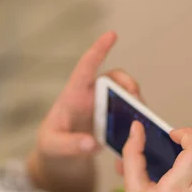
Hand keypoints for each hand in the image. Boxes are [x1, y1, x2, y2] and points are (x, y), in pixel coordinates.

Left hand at [38, 31, 142, 155]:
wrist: (59, 156)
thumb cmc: (52, 144)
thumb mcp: (54, 146)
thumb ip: (70, 145)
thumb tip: (91, 144)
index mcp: (73, 96)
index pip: (85, 68)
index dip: (98, 50)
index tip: (112, 35)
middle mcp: (90, 97)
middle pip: (113, 79)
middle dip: (127, 83)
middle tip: (134, 98)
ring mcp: (102, 108)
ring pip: (125, 95)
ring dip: (135, 103)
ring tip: (140, 118)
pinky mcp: (111, 121)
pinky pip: (128, 113)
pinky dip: (136, 119)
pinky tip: (139, 131)